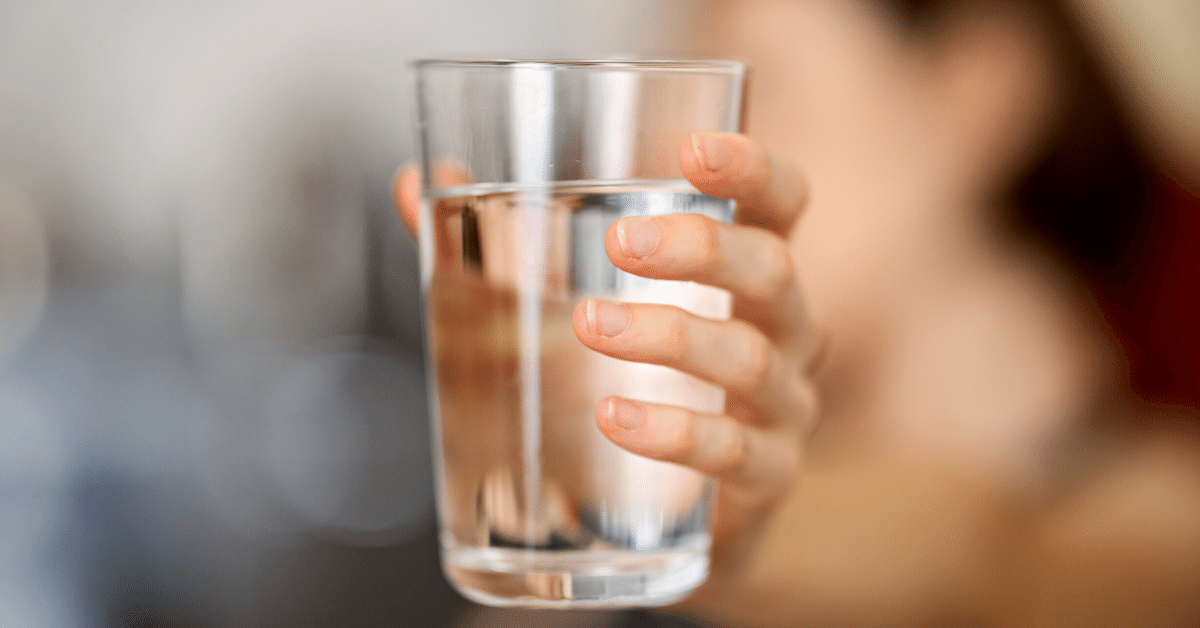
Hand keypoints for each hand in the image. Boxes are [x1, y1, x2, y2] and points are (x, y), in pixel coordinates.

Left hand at [393, 132, 820, 592]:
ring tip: (592, 326)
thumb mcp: (567, 306)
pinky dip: (674, 431)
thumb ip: (497, 246)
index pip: (780, 202)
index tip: (691, 150)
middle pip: (771, 270)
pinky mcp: (766, 477)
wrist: (665, 515)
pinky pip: (734, 451)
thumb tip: (417, 183)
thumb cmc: (627, 382)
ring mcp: (782, 405)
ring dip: (669, 336)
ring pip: (748, 358)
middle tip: (620, 244)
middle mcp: (781, 330)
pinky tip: (616, 417)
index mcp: (743, 272)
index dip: (752, 169)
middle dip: (700, 249)